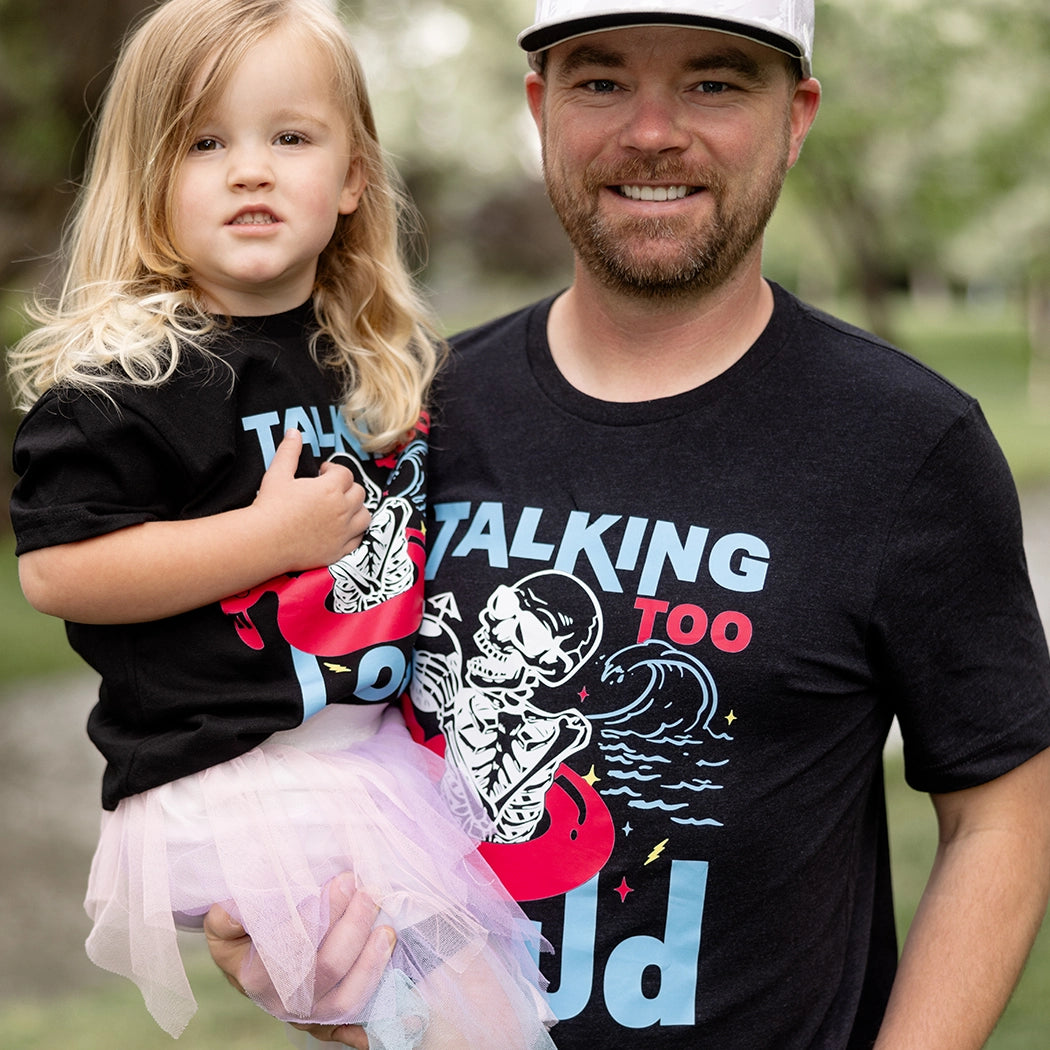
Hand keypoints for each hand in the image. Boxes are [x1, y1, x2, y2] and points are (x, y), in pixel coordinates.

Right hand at [203, 874, 395, 1046]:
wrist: (246, 963)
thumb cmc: (242, 933)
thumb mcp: (225, 921)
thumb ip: (227, 915)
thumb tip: (237, 912)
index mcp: (255, 975)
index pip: (294, 943)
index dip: (323, 912)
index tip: (344, 880)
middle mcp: (282, 1002)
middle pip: (327, 968)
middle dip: (354, 927)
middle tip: (369, 893)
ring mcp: (307, 1016)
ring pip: (346, 999)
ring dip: (372, 964)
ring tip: (387, 930)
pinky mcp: (326, 1024)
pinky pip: (354, 1027)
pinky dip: (376, 1024)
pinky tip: (405, 1016)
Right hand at [253, 430, 370, 570]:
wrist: (263, 541)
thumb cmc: (270, 507)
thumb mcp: (278, 474)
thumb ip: (289, 451)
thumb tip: (294, 432)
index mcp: (330, 488)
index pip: (345, 473)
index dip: (334, 471)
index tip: (322, 473)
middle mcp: (342, 509)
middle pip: (358, 492)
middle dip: (346, 488)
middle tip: (330, 491)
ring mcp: (343, 532)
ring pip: (364, 515)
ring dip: (356, 509)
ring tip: (341, 509)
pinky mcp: (339, 550)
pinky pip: (359, 539)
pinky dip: (354, 533)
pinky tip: (341, 529)